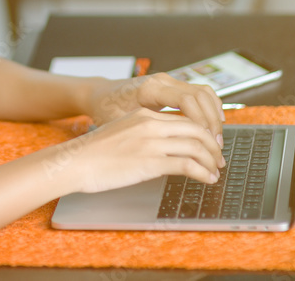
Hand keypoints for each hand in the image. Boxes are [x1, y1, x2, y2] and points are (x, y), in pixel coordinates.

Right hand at [47, 108, 226, 193]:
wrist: (75, 162)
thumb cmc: (93, 153)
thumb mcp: (121, 133)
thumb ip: (143, 135)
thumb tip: (163, 149)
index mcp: (144, 115)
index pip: (185, 119)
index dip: (203, 132)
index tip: (209, 145)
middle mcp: (151, 125)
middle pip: (196, 129)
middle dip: (213, 146)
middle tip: (219, 159)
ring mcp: (151, 143)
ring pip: (196, 146)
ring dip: (211, 161)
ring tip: (215, 172)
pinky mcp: (150, 162)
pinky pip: (187, 165)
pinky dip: (203, 172)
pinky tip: (207, 179)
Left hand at [86, 73, 223, 144]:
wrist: (98, 95)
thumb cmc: (105, 110)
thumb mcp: (124, 125)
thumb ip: (148, 135)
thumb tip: (171, 155)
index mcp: (150, 88)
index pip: (187, 101)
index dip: (202, 122)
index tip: (208, 143)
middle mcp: (162, 81)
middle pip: (200, 96)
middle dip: (212, 122)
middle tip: (217, 147)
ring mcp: (168, 81)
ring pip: (203, 93)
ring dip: (213, 116)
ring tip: (216, 140)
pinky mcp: (171, 87)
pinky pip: (197, 94)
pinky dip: (208, 109)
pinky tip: (211, 127)